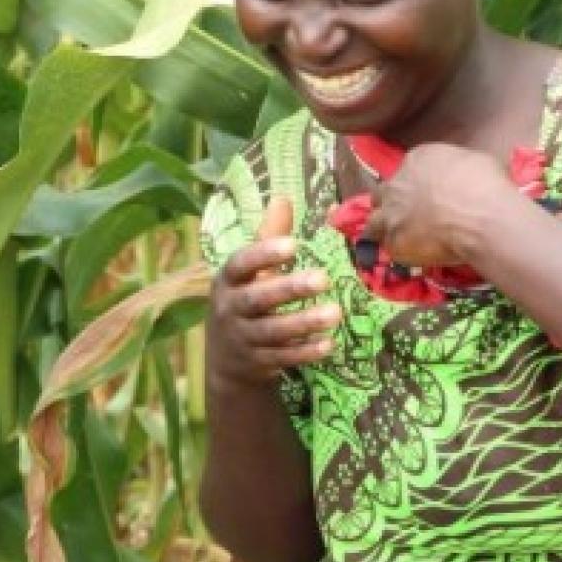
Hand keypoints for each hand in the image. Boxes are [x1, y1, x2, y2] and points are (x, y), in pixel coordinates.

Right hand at [207, 196, 341, 385]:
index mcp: (228, 280)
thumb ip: (267, 236)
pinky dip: (305, 352)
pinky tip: (329, 344)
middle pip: (257, 299)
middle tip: (324, 279)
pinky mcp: (257, 364)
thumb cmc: (243, 300)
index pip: (241, 264)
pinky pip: (282, 358)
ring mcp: (242, 339)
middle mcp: (230, 309)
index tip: (292, 245)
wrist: (226, 361)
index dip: (263, 254)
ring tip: (336, 312)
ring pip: (273, 332)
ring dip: (304, 322)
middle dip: (289, 289)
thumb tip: (282, 198)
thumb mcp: (247, 271)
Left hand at [362, 143, 510, 267]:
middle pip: (383, 193)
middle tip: (408, 215)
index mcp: (417, 159)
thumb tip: (461, 178)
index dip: (415, 184)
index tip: (427, 194)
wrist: (480, 215)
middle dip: (392, 203)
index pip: (406, 170)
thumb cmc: (484, 184)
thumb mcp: (473, 161)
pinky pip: (389, 248)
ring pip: (374, 222)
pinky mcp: (394, 242)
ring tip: (400, 239)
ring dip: (384, 229)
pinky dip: (400, 251)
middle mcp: (397, 183)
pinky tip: (414, 256)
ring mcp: (391, 214)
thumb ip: (456, 169)